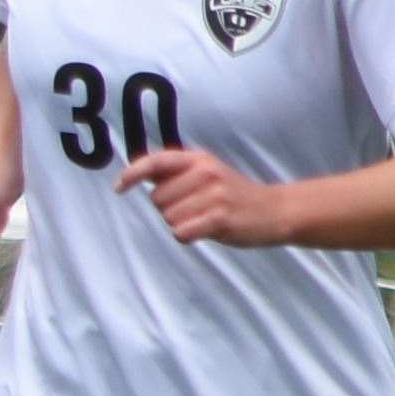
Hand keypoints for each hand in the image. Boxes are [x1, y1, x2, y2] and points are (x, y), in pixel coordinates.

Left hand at [117, 146, 294, 247]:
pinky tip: (205, 230)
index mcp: (199, 159)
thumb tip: (138, 172)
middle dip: (169, 209)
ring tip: (204, 218)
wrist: (275, 211)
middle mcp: (206, 173)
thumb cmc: (234, 196)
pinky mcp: (219, 218)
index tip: (119, 187)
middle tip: (195, 209)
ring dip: (181, 224)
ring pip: (168, 218)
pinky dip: (188, 236)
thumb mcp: (207, 173)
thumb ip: (176, 173)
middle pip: (157, 199)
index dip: (132, 174)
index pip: (156, 161)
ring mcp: (214, 195)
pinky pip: (181, 233)